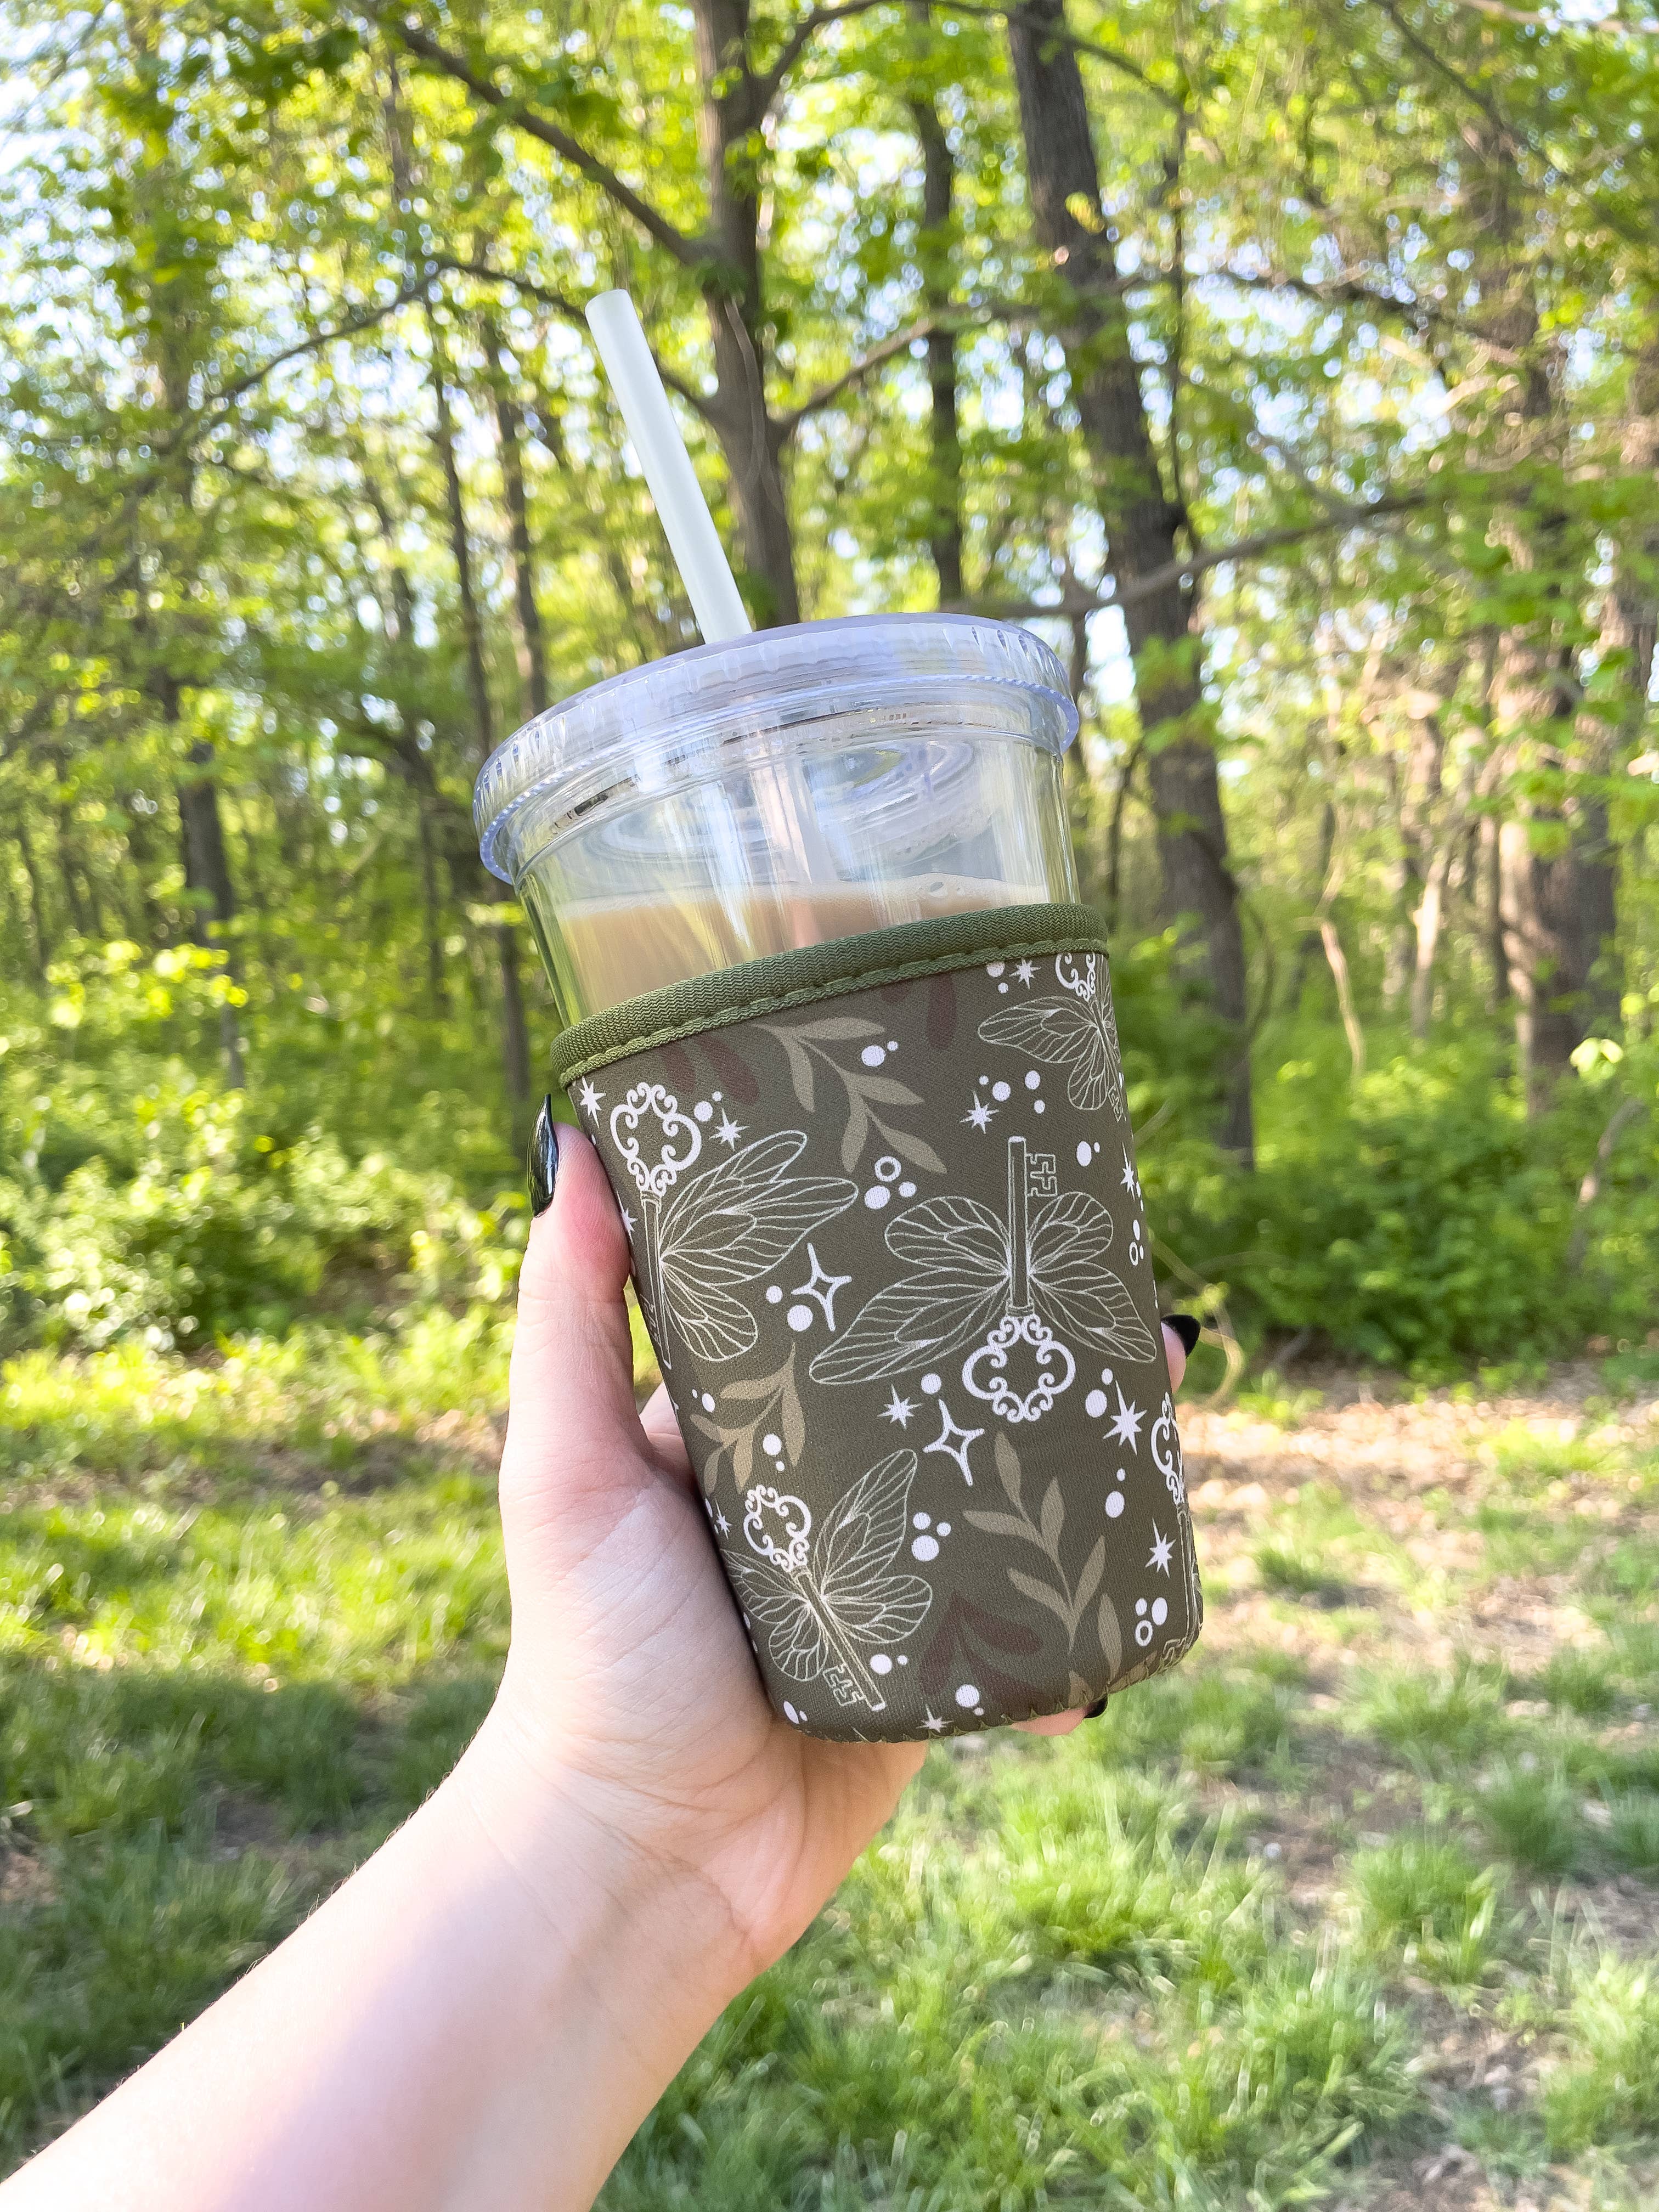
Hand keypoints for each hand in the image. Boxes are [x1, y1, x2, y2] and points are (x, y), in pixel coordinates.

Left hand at [475, 1122, 1188, 1985]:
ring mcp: (886, 1575)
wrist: (646, 1861)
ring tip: (1159, 1370)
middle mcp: (816, 1491)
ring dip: (1079, 1433)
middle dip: (1018, 1334)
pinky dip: (1089, 1568)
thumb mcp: (566, 1467)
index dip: (898, 1250)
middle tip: (1105, 1273)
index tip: (969, 1177)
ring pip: (998, 1480)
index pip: (830, 1313)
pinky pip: (1026, 1598)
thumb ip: (567, 1320)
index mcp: (740, 1429)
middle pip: (936, 1389)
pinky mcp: (937, 1661)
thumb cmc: (589, 1653)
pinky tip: (1151, 1521)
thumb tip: (570, 1142)